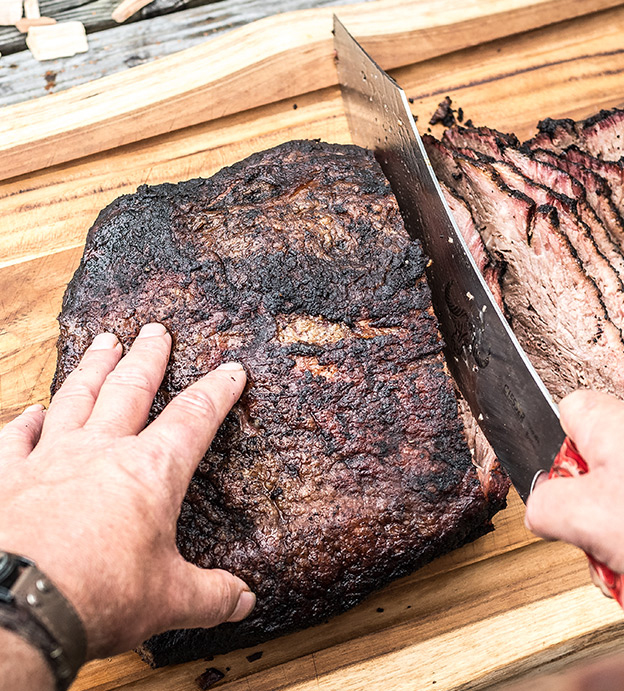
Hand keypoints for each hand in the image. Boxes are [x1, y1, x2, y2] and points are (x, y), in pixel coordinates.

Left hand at [0, 323, 254, 659]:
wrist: (21, 606)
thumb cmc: (102, 595)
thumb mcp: (172, 599)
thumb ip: (213, 595)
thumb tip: (246, 601)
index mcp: (152, 471)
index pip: (195, 417)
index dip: (219, 390)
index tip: (233, 369)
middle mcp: (103, 451)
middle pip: (131, 388)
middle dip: (149, 357)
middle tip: (155, 329)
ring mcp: (52, 459)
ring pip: (77, 398)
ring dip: (93, 367)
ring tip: (105, 340)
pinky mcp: (9, 479)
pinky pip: (17, 439)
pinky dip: (25, 421)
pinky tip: (31, 410)